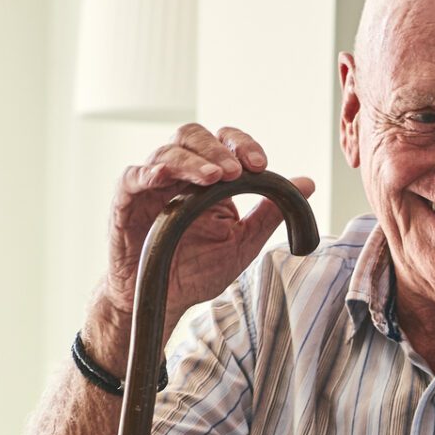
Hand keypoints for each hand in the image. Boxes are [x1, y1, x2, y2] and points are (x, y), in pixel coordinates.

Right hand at [104, 123, 315, 324]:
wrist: (164, 298)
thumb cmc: (197, 269)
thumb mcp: (242, 242)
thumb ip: (271, 212)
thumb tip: (307, 183)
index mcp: (208, 179)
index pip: (224, 144)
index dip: (242, 145)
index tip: (261, 163)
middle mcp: (179, 174)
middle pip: (193, 136)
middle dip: (219, 148)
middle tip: (238, 169)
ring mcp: (151, 185)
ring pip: (167, 151)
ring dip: (193, 160)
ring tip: (215, 177)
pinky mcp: (126, 201)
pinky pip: (133, 176)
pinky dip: (150, 172)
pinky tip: (166, 178)